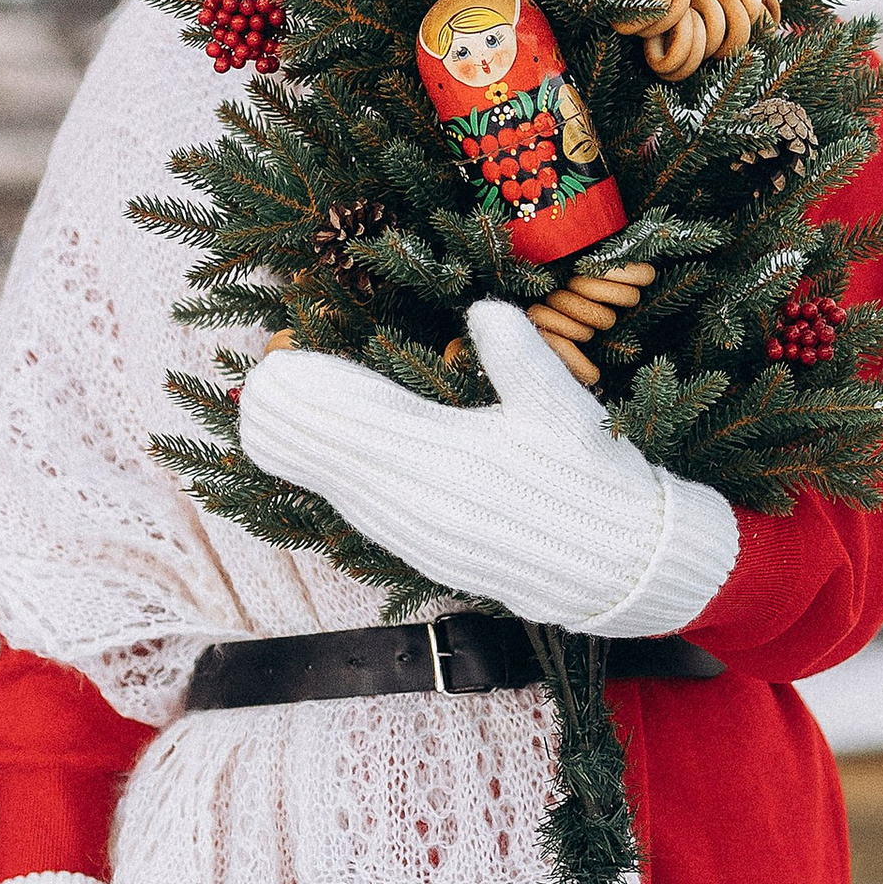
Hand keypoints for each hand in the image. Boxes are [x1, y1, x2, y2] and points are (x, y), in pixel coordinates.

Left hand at [238, 302, 737, 635]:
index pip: (352, 424)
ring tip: (275, 415)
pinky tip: (330, 462)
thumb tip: (486, 311)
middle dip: (292, 421)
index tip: (274, 362)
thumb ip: (522, 360)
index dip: (311, 393)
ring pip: (342, 491)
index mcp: (443, 465)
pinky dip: (337, 481)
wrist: (625, 572)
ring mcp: (420, 539)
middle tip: (257, 381)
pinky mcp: (430, 557)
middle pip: (331, 460)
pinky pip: (365, 513)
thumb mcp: (567, 412)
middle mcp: (418, 509)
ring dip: (308, 452)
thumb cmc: (600, 482)